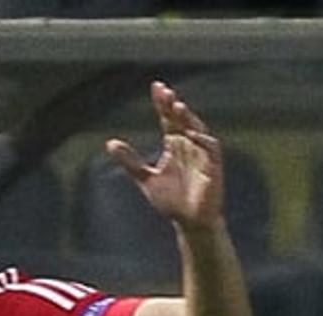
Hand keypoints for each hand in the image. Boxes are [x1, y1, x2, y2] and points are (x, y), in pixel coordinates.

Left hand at [106, 80, 224, 232]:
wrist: (189, 222)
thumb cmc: (171, 201)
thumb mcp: (145, 178)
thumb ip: (130, 161)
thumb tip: (110, 143)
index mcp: (174, 145)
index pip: (168, 119)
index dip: (162, 104)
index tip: (156, 87)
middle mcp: (189, 145)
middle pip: (181, 120)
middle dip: (173, 106)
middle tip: (164, 92)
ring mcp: (202, 154)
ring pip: (197, 129)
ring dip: (187, 118)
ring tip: (176, 106)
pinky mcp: (213, 166)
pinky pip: (210, 148)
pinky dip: (202, 140)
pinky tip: (190, 132)